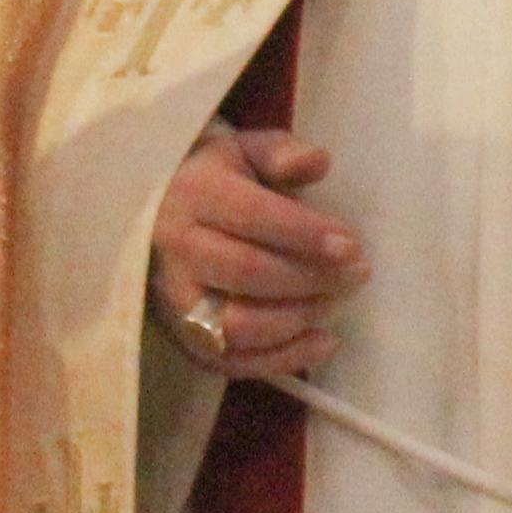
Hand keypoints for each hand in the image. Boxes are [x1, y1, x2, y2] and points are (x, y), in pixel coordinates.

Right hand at [152, 127, 364, 380]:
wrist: (154, 214)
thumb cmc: (214, 180)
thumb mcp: (244, 150)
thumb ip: (281, 153)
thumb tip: (318, 162)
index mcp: (193, 193)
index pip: (251, 216)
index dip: (305, 234)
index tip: (350, 245)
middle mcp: (176, 248)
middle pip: (246, 272)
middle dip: (311, 277)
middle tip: (357, 273)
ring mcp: (173, 299)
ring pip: (235, 325)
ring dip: (298, 319)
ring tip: (337, 302)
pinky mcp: (180, 336)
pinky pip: (229, 362)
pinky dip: (281, 360)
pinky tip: (323, 342)